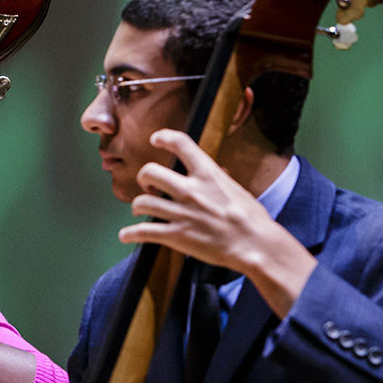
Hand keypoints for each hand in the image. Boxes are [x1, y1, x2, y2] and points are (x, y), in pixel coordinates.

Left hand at [118, 129, 314, 315]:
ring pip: (142, 202)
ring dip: (138, 205)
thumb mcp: (237, 189)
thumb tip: (216, 173)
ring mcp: (182, 213)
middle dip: (144, 178)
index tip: (155, 139)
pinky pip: (144, 232)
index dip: (164, 137)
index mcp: (208, 174)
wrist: (256, 245)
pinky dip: (131, 234)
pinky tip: (126, 235)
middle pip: (149, 172)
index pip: (181, 144)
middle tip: (149, 186)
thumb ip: (219, 181)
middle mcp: (191, 190)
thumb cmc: (252, 218)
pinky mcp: (176, 236)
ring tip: (140, 209)